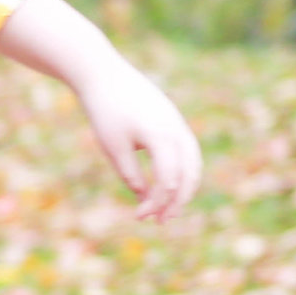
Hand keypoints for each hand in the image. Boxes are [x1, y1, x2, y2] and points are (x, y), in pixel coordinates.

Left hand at [75, 59, 202, 222]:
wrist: (102, 73)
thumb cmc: (104, 110)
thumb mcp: (114, 149)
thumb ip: (131, 176)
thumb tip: (146, 200)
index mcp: (160, 137)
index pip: (168, 181)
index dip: (156, 203)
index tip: (139, 216)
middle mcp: (176, 129)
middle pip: (188, 174)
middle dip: (177, 201)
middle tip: (162, 221)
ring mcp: (177, 122)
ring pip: (193, 162)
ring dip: (185, 187)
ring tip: (170, 207)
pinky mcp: (173, 118)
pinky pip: (187, 150)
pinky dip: (183, 170)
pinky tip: (168, 184)